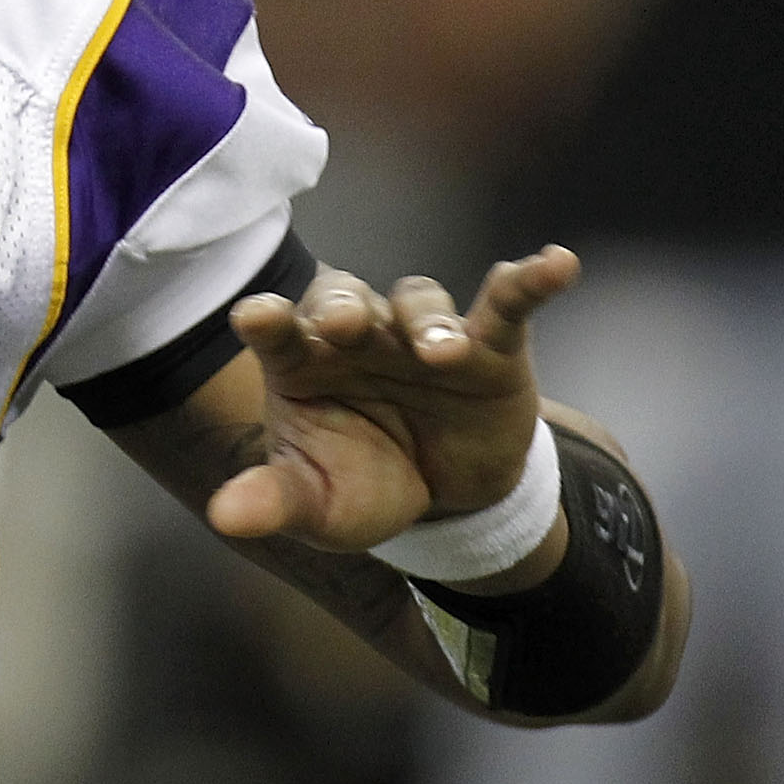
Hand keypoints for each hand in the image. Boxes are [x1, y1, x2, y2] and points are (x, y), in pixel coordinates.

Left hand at [204, 246, 580, 559]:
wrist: (442, 501)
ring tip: (442, 353)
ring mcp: (422, 336)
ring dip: (429, 322)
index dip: (267, 320)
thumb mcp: (317, 506)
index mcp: (302, 362)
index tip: (253, 316)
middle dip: (344, 306)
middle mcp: (358, 336)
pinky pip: (508, 303)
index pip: (278, 330)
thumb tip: (224, 518)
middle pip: (345, 299)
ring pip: (419, 303)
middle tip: (345, 324)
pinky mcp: (489, 347)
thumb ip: (275, 502)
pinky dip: (531, 282)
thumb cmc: (361, 485)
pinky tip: (558, 265)